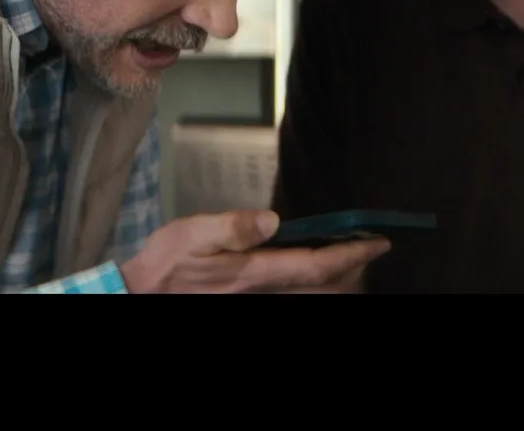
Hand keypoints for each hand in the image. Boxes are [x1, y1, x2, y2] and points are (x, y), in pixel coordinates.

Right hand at [119, 209, 389, 293]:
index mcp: (254, 273)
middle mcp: (264, 294)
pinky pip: (296, 300)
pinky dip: (316, 289)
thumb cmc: (166, 265)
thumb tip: (272, 220)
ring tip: (352, 261)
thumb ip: (233, 227)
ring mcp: (259, 303)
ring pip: (314, 298)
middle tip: (371, 248)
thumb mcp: (192, 234)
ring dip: (339, 283)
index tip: (379, 242)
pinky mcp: (251, 303)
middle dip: (354, 272)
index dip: (353, 255)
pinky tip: (319, 277)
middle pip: (325, 289)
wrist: (143, 297)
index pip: (317, 266)